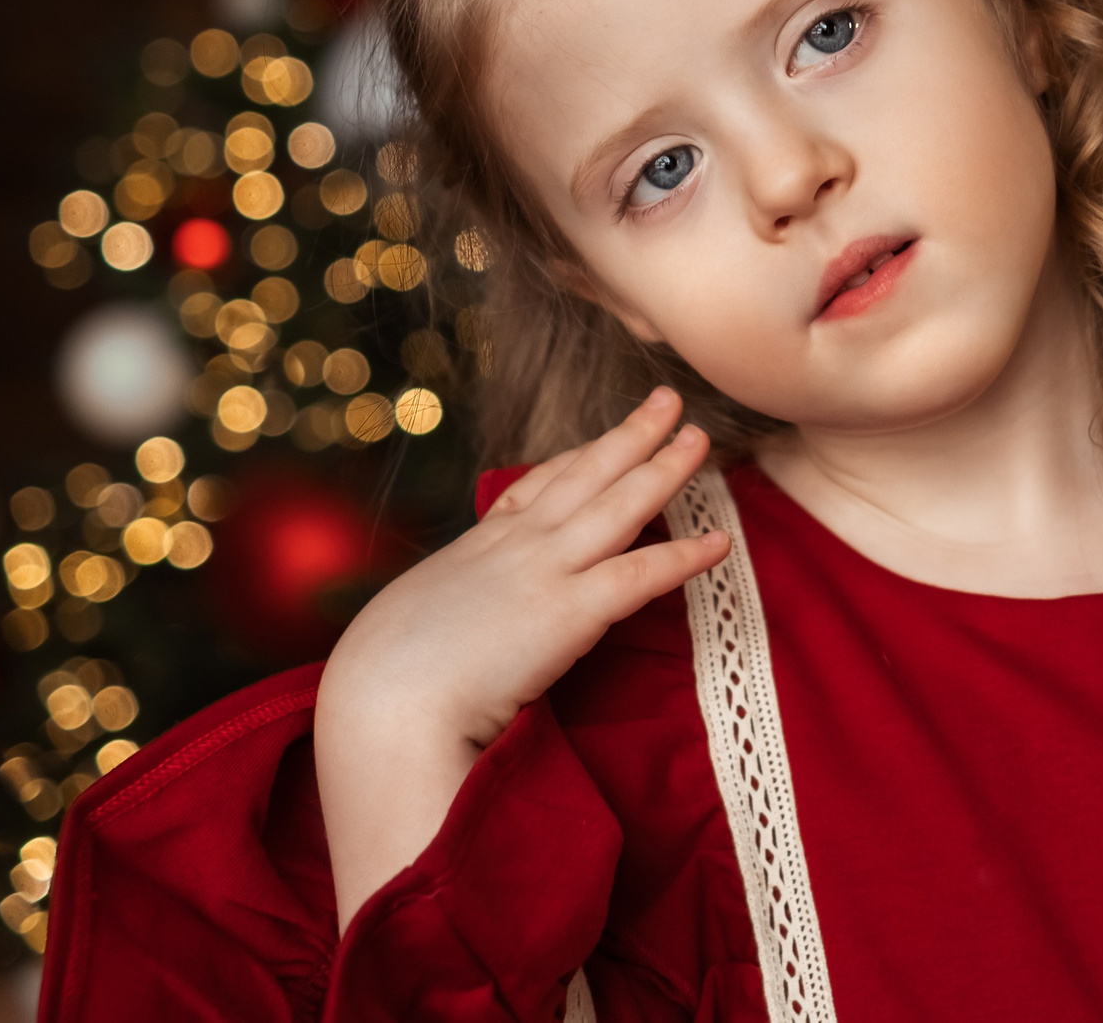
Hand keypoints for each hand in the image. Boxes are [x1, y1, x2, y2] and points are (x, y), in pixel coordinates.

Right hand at [315, 388, 727, 927]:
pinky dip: (684, 556)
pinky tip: (720, 543)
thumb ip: (443, 612)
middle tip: (668, 401)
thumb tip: (445, 631)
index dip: (576, 460)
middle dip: (630, 435)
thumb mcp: (409, 620)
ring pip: (620, 507)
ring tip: (700, 439)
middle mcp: (516, 547)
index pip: (534, 489)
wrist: (383, 701)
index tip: (603, 440)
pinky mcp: (570, 613)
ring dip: (665, 469)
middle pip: (585, 476)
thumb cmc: (382, 678)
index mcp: (476, 549)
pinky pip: (641, 575)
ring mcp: (546, 573)